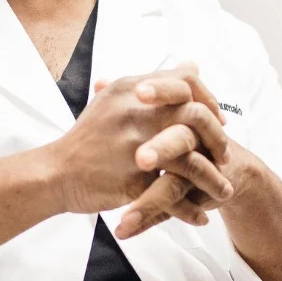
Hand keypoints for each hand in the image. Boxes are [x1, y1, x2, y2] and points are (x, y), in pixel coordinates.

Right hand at [49, 65, 232, 217]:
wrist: (56, 172)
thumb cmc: (88, 136)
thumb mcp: (115, 99)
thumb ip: (155, 84)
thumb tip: (192, 64)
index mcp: (131, 89)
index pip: (185, 82)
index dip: (208, 100)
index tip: (217, 119)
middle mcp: (134, 114)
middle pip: (195, 117)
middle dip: (218, 140)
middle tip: (225, 156)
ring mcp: (133, 148)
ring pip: (190, 161)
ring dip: (213, 180)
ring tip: (225, 192)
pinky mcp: (131, 181)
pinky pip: (172, 197)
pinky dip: (190, 210)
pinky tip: (201, 217)